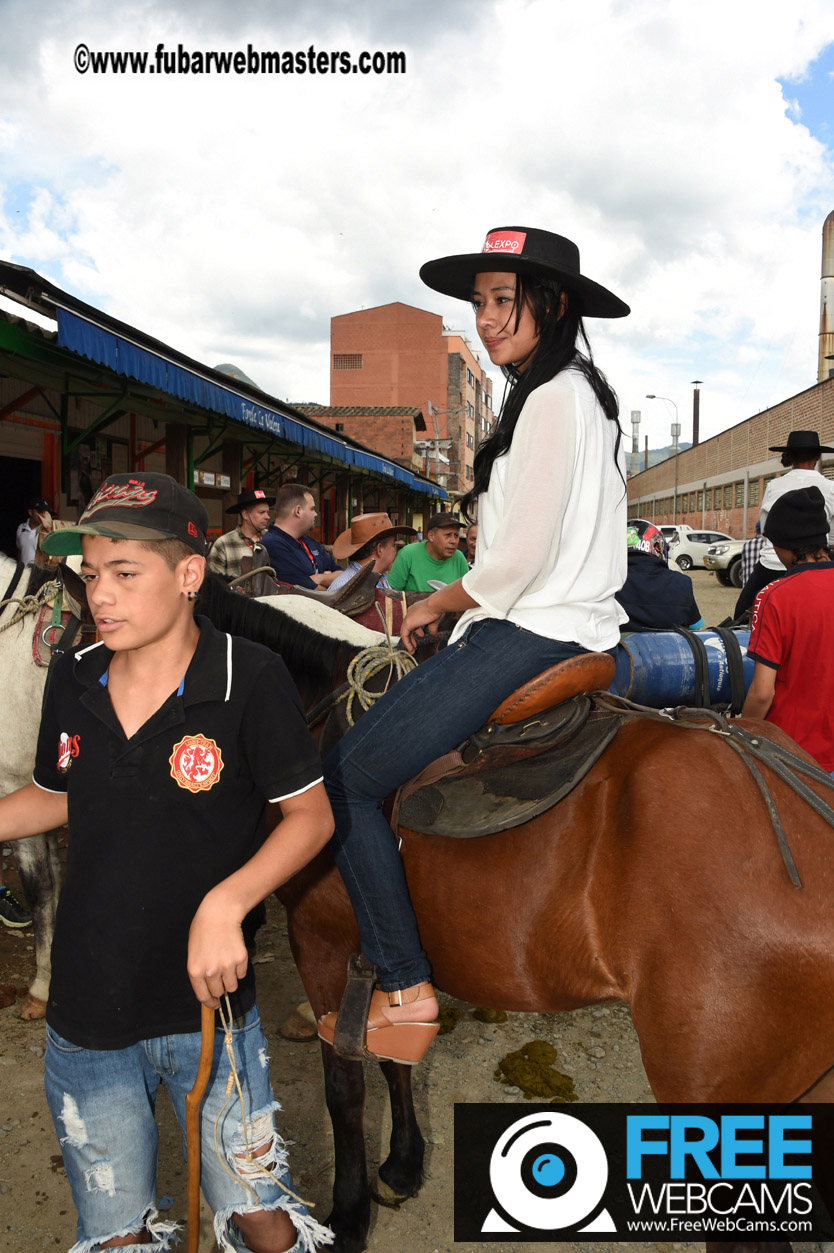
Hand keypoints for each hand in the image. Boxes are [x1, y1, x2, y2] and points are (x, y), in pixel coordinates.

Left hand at [187, 891, 248, 1008]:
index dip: (210, 1003)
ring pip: (232, 986)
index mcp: (195, 971)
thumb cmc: (203, 930)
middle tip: (220, 977)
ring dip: (230, 980)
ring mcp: (227, 966)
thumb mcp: (193, 953)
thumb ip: (199, 972)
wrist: (219, 913)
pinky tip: (233, 955)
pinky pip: (241, 974)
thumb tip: (208, 989)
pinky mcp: (241, 959)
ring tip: (226, 965)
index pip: (203, 996)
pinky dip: (238, 969)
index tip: (214, 1005)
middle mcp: (211, 971)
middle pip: (219, 992)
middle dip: (219, 988)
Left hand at [401, 597, 442, 653]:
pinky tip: (411, 648)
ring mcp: (408, 618)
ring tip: (412, 649)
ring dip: (409, 642)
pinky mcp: (407, 623)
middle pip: (407, 628)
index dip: (416, 630)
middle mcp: (410, 613)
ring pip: (405, 632)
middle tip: (415, 645)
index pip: (413, 622)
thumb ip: (431, 628)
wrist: (435, 604)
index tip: (421, 635)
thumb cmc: (436, 609)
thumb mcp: (433, 621)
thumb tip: (433, 635)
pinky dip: (407, 643)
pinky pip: (404, 635)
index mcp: (415, 610)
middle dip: (411, 638)